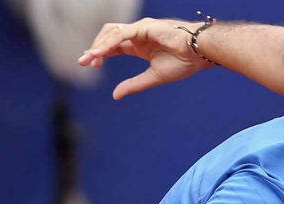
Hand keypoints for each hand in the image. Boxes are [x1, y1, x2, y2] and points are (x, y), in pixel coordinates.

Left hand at [78, 18, 213, 99]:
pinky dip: (108, 44)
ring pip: (111, 33)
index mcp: (139, 45)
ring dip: (98, 45)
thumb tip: (115, 95)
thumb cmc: (183, 63)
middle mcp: (137, 35)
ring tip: (88, 59)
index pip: (113, 47)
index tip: (88, 65)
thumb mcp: (153, 77)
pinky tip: (99, 54)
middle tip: (83, 62)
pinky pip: (121, 35)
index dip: (99, 54)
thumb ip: (133, 85)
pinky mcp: (144, 27)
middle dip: (94, 48)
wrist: (200, 53)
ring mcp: (140, 29)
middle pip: (108, 36)